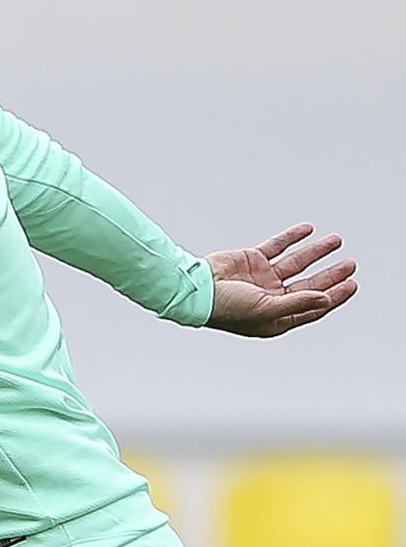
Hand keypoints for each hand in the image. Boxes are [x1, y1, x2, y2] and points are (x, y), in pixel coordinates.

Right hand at [205, 223, 356, 336]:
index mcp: (276, 317)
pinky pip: (277, 246)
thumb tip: (325, 299)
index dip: (334, 296)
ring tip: (335, 241)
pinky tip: (306, 230)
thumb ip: (298, 303)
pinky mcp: (252, 260)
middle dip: (331, 274)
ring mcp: (262, 278)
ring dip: (316, 252)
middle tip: (350, 264)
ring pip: (297, 263)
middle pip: (309, 284)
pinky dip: (292, 238)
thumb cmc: (224, 308)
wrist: (196, 289)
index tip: (351, 284)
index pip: (313, 305)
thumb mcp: (266, 309)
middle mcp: (272, 298)